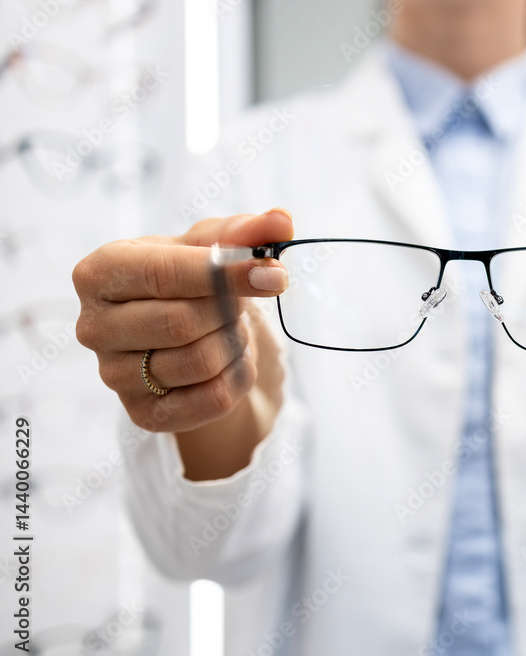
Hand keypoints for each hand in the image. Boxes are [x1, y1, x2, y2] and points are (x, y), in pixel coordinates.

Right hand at [73, 210, 293, 473]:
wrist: (183, 334)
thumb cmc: (190, 278)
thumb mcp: (211, 245)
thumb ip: (245, 231)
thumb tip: (281, 221)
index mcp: (99, 273)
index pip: (162, 274)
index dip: (223, 274)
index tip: (272, 275)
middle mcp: (94, 326)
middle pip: (181, 322)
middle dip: (227, 311)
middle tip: (236, 304)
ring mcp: (114, 376)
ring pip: (200, 362)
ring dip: (234, 343)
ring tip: (228, 329)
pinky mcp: (144, 414)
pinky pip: (213, 399)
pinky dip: (238, 376)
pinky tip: (230, 360)